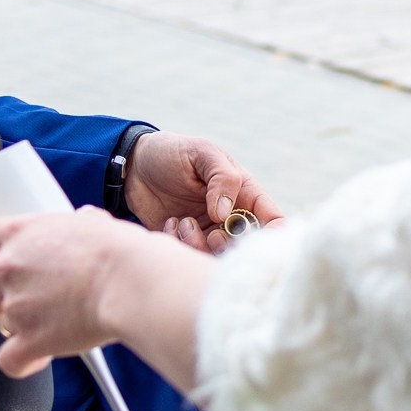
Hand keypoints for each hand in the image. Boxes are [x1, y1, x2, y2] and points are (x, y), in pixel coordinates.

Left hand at [0, 205, 148, 376]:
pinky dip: (23, 363)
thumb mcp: (92, 223)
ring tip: (51, 325)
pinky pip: (9, 361)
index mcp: (19, 234)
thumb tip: (87, 222)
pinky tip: (40, 357)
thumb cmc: (119, 251)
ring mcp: (15, 306)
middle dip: (1, 301)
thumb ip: (76, 225)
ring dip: (19, 328)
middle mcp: (8, 268)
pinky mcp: (29, 340)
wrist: (129, 281)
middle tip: (32, 302)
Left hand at [125, 132, 282, 253]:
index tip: (256, 241)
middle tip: (213, 233)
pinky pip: (189, 257)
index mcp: (244, 193)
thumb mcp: (201, 153)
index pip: (274, 219)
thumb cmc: (173, 152)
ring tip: (183, 223)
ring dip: (200, 246)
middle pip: (247, 247)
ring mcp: (207, 232)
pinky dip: (179, 245)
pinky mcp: (184, 243)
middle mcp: (230, 217)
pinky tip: (169, 224)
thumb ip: (222, 178)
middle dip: (230, 245)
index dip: (276, 236)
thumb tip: (226, 215)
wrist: (133, 166)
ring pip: (217, 256)